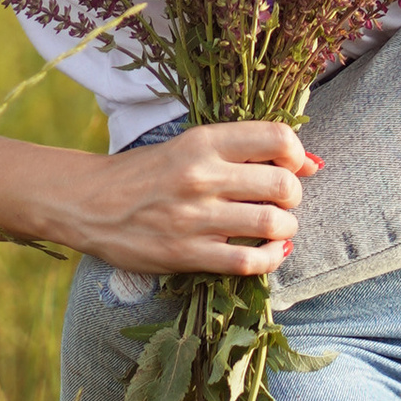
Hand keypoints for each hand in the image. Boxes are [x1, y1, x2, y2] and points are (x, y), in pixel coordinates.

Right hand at [67, 121, 317, 279]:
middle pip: (283, 186)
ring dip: (286, 228)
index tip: (293, 166)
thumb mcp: (190, 147)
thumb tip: (311, 164)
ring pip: (272, 224)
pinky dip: (270, 259)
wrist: (89, 203)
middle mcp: (201, 176)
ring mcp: (194, 217)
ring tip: (276, 228)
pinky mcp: (186, 254)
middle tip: (283, 201)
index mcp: (203, 141)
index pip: (277, 138)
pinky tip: (267, 253)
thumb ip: (243, 151)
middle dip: (294, 196)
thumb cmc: (146, 173)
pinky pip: (249, 262)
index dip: (297, 154)